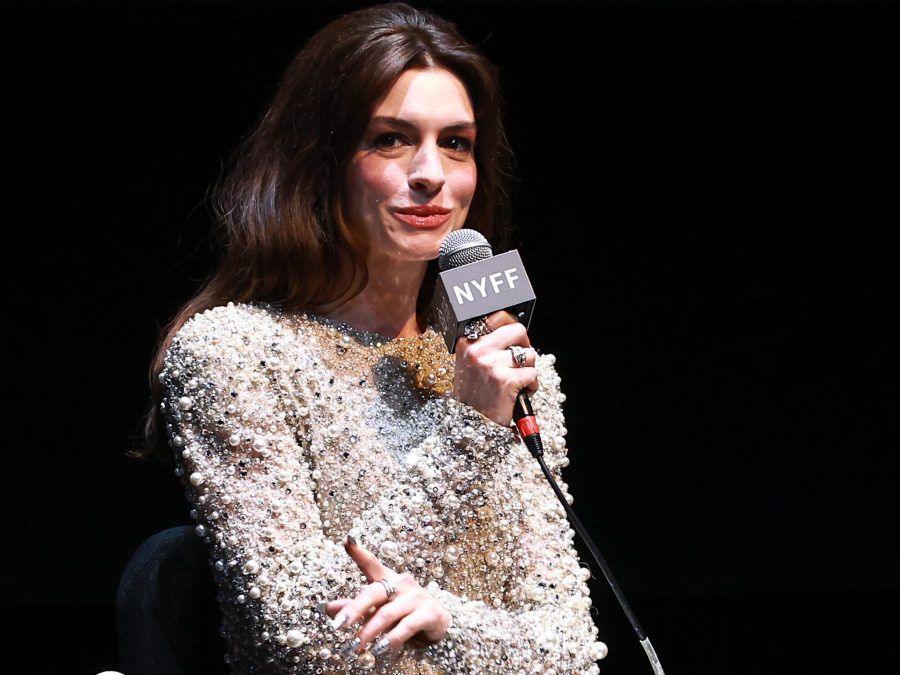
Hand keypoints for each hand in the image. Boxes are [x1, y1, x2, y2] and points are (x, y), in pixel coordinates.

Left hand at [321, 536, 450, 657]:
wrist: (437, 621)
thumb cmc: (402, 611)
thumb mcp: (378, 608)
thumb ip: (354, 607)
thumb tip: (327, 608)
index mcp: (388, 578)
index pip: (372, 564)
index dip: (359, 553)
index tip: (347, 541)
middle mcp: (402, 583)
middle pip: (373, 592)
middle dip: (354, 609)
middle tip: (338, 626)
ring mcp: (416, 596)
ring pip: (387, 613)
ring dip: (369, 631)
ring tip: (355, 645)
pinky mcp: (429, 612)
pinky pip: (407, 626)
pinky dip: (392, 638)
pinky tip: (380, 648)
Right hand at [453, 310, 538, 425]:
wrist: (471, 425)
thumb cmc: (473, 397)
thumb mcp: (469, 366)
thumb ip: (486, 347)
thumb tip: (512, 332)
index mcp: (467, 343)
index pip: (497, 318)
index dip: (512, 327)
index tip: (516, 336)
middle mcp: (477, 351)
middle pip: (518, 330)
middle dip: (525, 346)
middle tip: (522, 360)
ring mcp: (491, 365)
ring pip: (529, 355)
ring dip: (529, 369)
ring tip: (518, 382)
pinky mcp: (506, 380)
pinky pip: (532, 374)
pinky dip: (532, 385)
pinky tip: (522, 392)